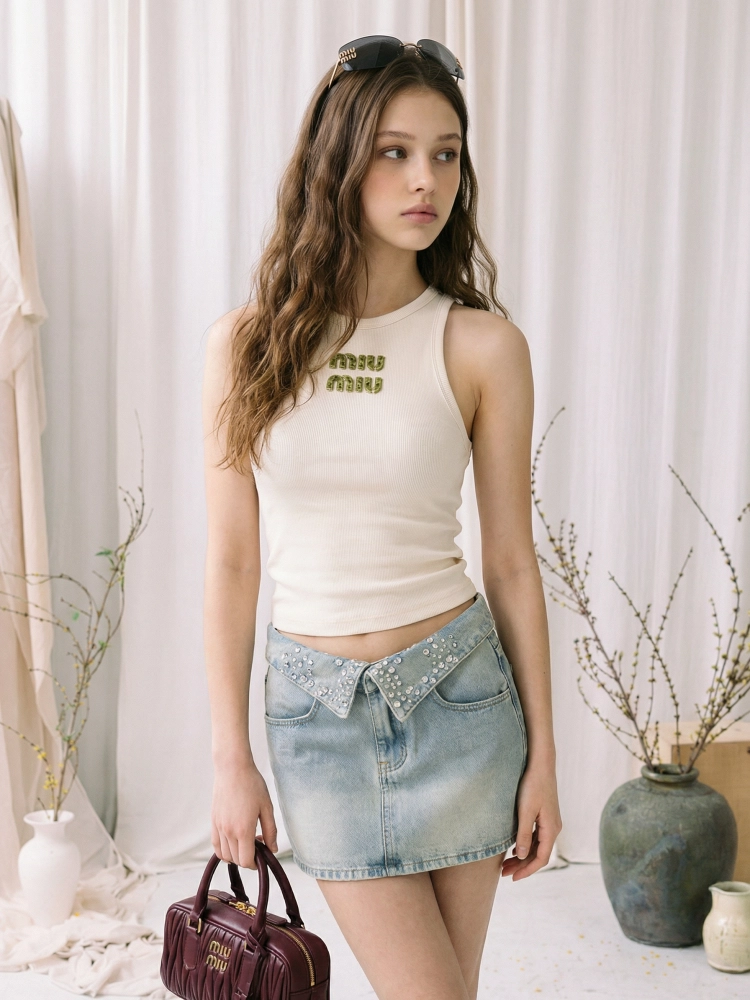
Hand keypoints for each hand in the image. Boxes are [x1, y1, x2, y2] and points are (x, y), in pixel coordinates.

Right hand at [211, 756, 277, 868]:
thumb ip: (270, 831)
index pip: (246, 861)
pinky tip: (235, 840)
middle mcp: (228, 832)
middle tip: (259, 842)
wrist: (232, 768)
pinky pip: (216, 845)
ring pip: (225, 855)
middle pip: (236, 860)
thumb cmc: (252, 784)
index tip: (263, 854)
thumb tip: (273, 849)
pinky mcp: (213, 822)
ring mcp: (219, 827)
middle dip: (248, 858)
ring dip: (236, 855)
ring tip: (247, 840)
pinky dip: (224, 850)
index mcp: (243, 830)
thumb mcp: (267, 807)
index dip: (256, 863)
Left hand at [501, 757, 561, 879]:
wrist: (541, 765)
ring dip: (523, 856)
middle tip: (504, 873)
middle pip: (539, 854)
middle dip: (522, 866)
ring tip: (506, 864)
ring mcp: (550, 822)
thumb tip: (522, 856)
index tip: (512, 878)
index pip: (541, 858)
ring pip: (538, 846)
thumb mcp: (525, 811)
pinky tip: (514, 847)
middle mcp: (554, 828)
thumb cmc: (532, 785)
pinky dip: (526, 845)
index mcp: (551, 829)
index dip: (527, 871)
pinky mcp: (545, 815)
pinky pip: (537, 836)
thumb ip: (524, 834)